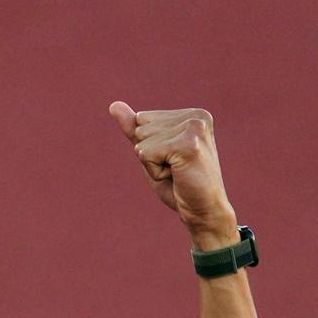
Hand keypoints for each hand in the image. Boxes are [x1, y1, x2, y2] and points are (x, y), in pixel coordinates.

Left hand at [109, 101, 236, 248]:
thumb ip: (134, 129)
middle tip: (175, 169)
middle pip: (141, 129)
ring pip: (142, 142)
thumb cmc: (179, 184)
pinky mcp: (188, 144)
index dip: (149, 146)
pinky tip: (177, 176)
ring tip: (177, 172)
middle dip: (150, 155)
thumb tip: (114, 105)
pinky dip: (155, 171)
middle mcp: (196, 115)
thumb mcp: (152, 153)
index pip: (142, 120)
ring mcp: (194, 128)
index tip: (173, 160)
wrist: (203, 211)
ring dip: (153, 164)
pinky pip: (145, 154)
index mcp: (191, 114)